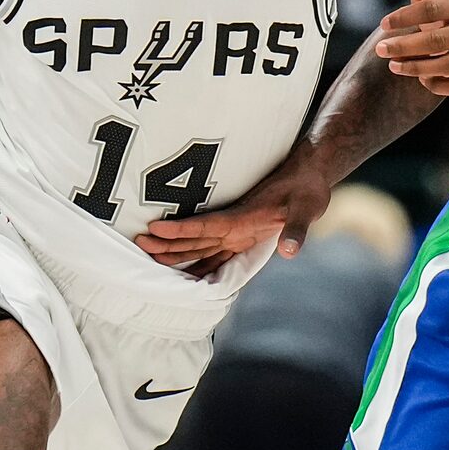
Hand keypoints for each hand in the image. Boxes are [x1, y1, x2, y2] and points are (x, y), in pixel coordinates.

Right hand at [134, 143, 331, 275]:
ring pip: (200, 245)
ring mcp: (235, 231)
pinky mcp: (242, 236)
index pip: (206, 226)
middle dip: (167, 242)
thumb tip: (290, 252)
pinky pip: (215, 252)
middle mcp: (234, 226)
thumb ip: (297, 230)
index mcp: (244, 218)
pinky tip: (186, 275)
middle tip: (138, 244)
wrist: (310, 174)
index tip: (155, 229)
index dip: (181, 230)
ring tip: (149, 256)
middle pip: (195, 238)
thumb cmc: (308, 190)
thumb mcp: (307, 208)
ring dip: (176, 252)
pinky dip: (200, 264)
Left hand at [374, 0, 448, 95]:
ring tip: (393, 65)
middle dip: (405, 46)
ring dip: (416, 67)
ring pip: (447, 65)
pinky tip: (420, 77)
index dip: (405, 17)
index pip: (433, 9)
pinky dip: (438, 85)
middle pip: (438, 40)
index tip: (383, 24)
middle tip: (381, 49)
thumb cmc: (440, 4)